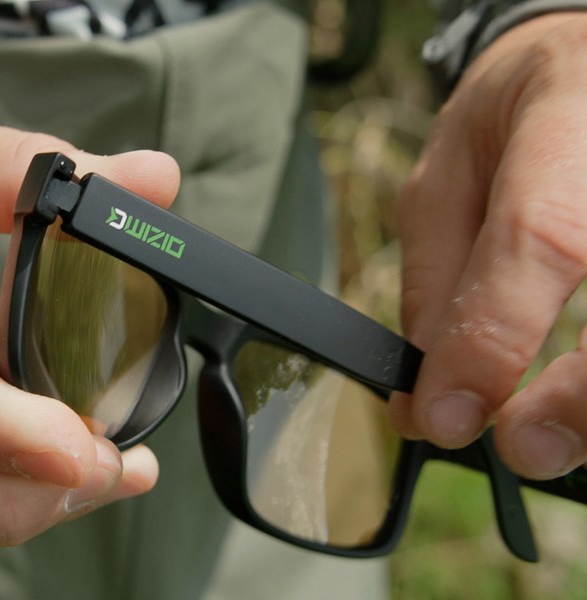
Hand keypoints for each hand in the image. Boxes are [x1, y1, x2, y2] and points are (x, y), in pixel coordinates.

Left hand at [391, 13, 586, 479]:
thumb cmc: (509, 118)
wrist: (586, 64)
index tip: (446, 417)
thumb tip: (422, 404)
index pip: (540, 237)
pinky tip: (576, 400)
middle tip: (523, 449)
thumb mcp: (444, 182)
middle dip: (581, 401)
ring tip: (552, 435)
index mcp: (569, 119)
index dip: (495, 339)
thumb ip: (435, 285)